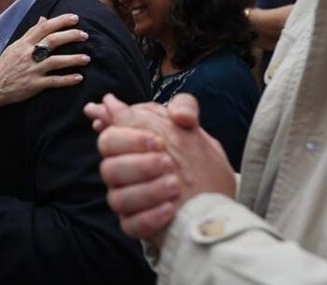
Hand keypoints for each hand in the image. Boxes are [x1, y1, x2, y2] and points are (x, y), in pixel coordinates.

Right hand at [0, 14, 89, 105]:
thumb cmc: (5, 65)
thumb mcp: (15, 46)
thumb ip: (31, 32)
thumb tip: (43, 18)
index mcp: (24, 43)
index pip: (44, 27)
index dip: (61, 21)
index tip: (75, 18)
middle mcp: (28, 54)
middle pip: (53, 41)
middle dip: (70, 36)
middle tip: (84, 35)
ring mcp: (32, 70)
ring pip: (56, 61)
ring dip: (73, 59)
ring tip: (87, 58)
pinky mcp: (34, 85)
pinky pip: (54, 81)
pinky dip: (67, 79)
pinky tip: (79, 77)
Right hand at [92, 93, 235, 247]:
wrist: (218, 204)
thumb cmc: (200, 164)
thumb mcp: (196, 130)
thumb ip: (179, 106)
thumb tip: (136, 100)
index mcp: (132, 147)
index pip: (109, 137)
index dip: (129, 138)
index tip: (159, 141)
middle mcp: (125, 174)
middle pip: (108, 167)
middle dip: (138, 164)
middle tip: (168, 162)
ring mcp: (128, 201)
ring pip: (117, 198)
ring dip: (147, 190)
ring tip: (175, 186)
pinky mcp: (136, 226)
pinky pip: (130, 224)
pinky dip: (150, 216)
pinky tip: (169, 208)